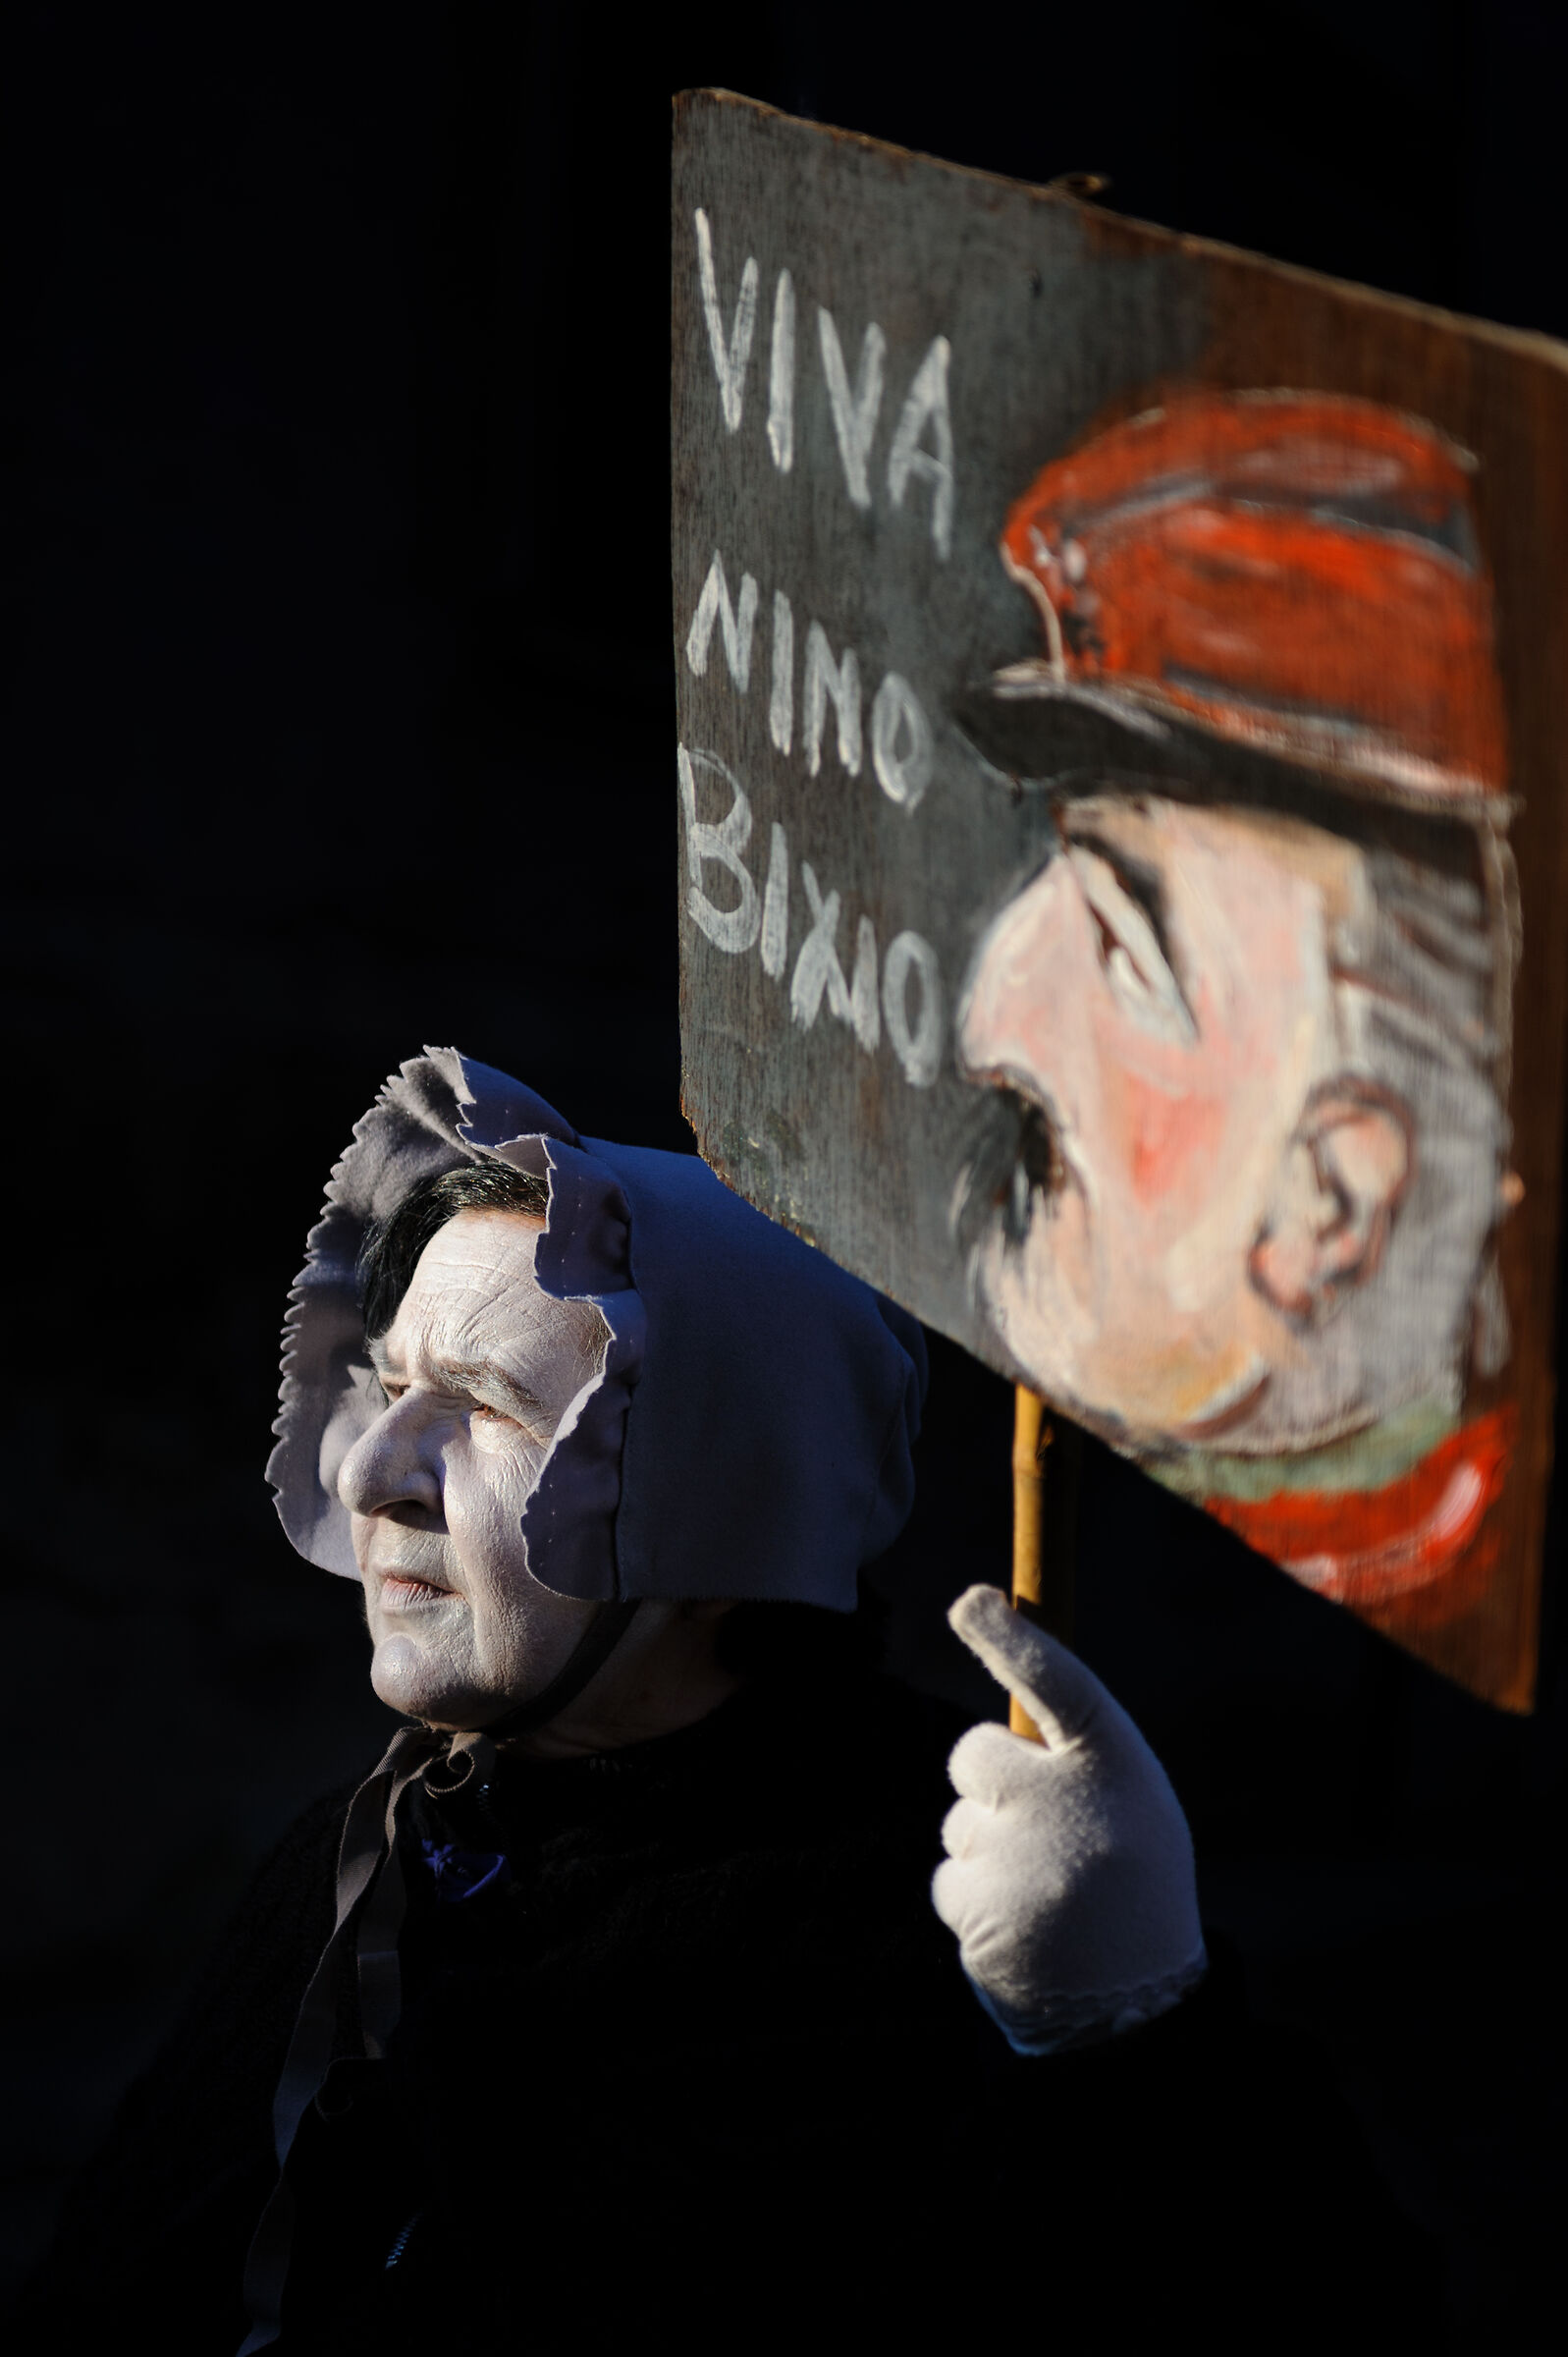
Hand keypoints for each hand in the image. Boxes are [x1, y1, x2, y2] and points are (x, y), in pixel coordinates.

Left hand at [932, 1585, 1204, 2053]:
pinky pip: (947, 1882)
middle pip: (972, 1755)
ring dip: (985, 1853)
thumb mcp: (1130, 1803)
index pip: (1058, 1682)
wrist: (1137, 2005)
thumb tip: (1000, 1708)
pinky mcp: (982, 1914)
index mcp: (1114, 1768)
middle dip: (989, 1785)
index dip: (1012, 1637)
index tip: (972, 1600)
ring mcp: (1021, 1862)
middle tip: (1046, 1833)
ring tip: (1045, 1895)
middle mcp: (1066, 1805)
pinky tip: (1021, 1928)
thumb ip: (1073, 1757)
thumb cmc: (1133, 1883)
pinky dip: (973, 1904)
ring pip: (957, 1825)